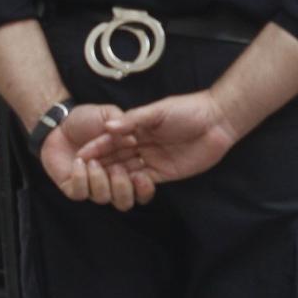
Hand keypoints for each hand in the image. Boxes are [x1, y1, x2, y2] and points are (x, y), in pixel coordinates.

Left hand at [41, 104, 152, 210]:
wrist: (60, 123)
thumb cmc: (87, 118)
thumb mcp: (110, 115)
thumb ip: (126, 124)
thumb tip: (133, 140)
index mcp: (128, 164)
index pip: (142, 186)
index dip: (144, 187)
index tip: (140, 175)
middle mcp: (112, 179)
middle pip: (125, 200)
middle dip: (123, 188)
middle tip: (117, 168)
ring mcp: (93, 185)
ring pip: (104, 198)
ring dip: (100, 181)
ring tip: (93, 162)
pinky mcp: (73, 188)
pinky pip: (80, 193)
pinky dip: (80, 178)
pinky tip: (78, 162)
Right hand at [80, 90, 240, 184]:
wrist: (218, 120)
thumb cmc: (188, 110)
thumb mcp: (159, 111)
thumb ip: (134, 120)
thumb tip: (108, 127)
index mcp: (137, 128)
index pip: (111, 140)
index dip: (96, 147)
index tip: (78, 156)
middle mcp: (141, 145)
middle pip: (115, 157)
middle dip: (99, 164)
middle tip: (82, 174)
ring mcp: (152, 159)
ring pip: (126, 171)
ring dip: (113, 176)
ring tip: (99, 182)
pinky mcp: (164, 173)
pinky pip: (144, 182)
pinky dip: (133, 185)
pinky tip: (122, 187)